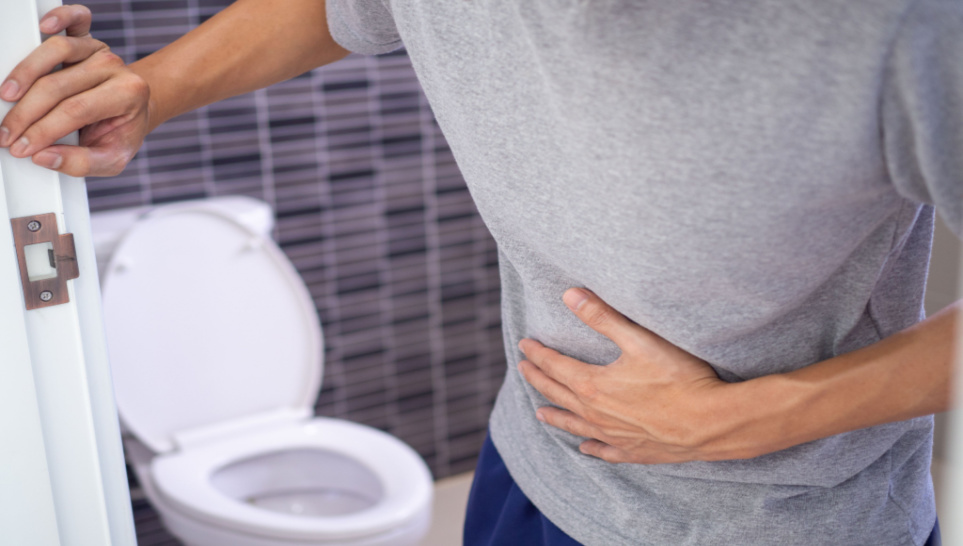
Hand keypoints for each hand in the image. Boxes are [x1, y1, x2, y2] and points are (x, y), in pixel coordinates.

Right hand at [0, 4, 149, 176]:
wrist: (136, 110)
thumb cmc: (121, 133)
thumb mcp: (112, 158)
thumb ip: (82, 163)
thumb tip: (45, 157)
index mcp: (127, 95)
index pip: (76, 111)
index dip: (43, 131)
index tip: (22, 148)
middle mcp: (114, 68)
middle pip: (59, 86)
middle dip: (26, 114)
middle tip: (7, 135)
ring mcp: (100, 50)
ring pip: (57, 51)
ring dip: (25, 73)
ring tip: (7, 97)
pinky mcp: (87, 38)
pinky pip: (76, 20)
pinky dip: (60, 17)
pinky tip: (43, 26)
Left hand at [518, 288, 757, 463]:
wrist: (709, 423)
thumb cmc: (678, 378)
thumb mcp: (639, 339)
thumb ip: (602, 317)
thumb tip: (569, 295)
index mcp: (592, 385)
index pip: (554, 365)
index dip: (537, 353)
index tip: (524, 345)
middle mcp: (595, 413)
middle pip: (557, 393)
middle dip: (538, 379)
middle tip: (523, 369)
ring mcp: (613, 436)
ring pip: (573, 425)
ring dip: (555, 416)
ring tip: (539, 413)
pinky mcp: (632, 451)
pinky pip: (603, 451)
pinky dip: (590, 448)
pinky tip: (584, 448)